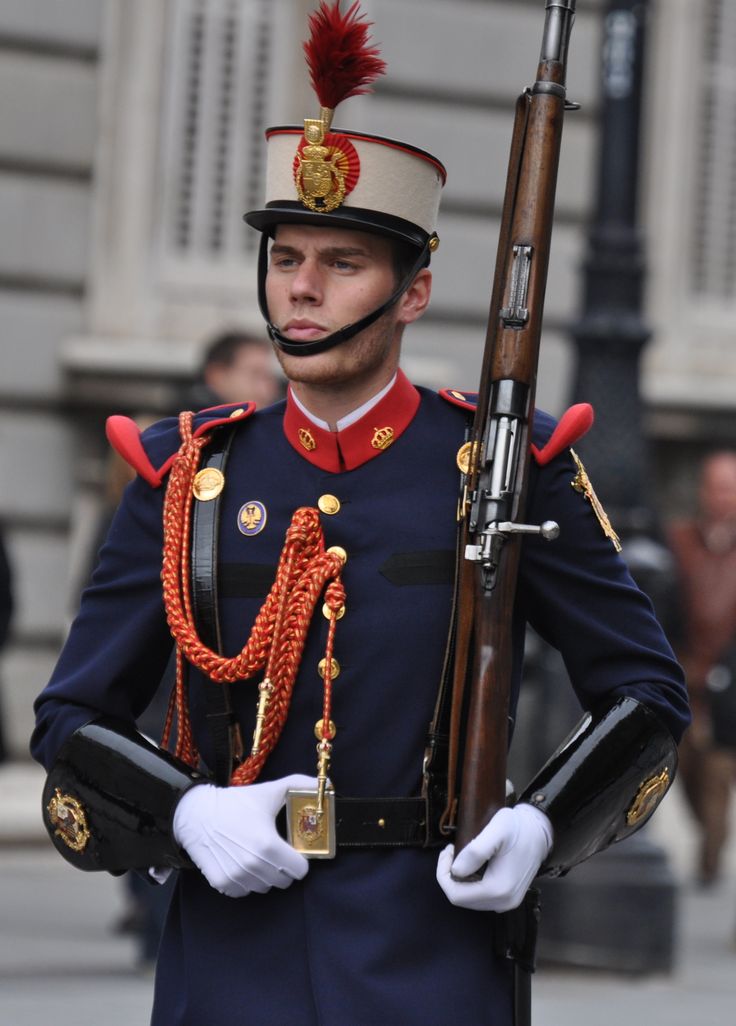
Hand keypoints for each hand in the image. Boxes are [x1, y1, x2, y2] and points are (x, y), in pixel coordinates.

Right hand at [173, 774, 316, 897]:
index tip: (292, 849)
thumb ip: (299, 787)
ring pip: (265, 887)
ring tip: (257, 855)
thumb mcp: (269, 791)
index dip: (300, 859)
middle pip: (284, 881)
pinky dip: (247, 881)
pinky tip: (242, 862)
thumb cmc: (235, 803)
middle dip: (284, 867)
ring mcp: (237, 877)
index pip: (300, 870)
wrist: (197, 814)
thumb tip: (325, 787)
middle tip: (275, 850)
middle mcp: (253, 866)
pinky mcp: (222, 884)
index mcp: (268, 845)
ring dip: (266, 875)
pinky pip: (245, 891)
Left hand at [436, 804, 552, 912]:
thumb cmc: (519, 828)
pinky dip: (470, 882)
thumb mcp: (496, 829)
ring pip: (469, 899)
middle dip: (450, 876)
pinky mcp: (508, 897)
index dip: (443, 874)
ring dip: (459, 879)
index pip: (455, 895)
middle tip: (452, 851)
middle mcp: (504, 902)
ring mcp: (507, 902)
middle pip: (461, 899)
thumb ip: (475, 851)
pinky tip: (472, 864)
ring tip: (460, 855)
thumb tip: (456, 870)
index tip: (448, 851)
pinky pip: (480, 896)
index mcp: (499, 889)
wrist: (540, 831)